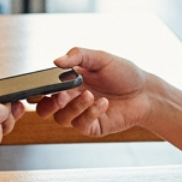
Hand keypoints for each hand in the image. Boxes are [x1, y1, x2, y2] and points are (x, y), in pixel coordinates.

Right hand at [34, 47, 149, 137]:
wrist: (145, 92)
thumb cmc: (123, 74)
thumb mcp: (101, 58)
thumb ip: (78, 55)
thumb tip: (56, 60)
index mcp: (67, 82)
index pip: (43, 88)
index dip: (36, 89)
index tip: (39, 86)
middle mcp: (70, 99)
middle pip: (44, 109)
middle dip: (47, 103)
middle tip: (60, 96)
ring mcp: (80, 114)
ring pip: (61, 118)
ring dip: (73, 106)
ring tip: (90, 95)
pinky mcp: (93, 126)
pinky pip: (81, 124)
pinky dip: (90, 113)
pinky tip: (103, 103)